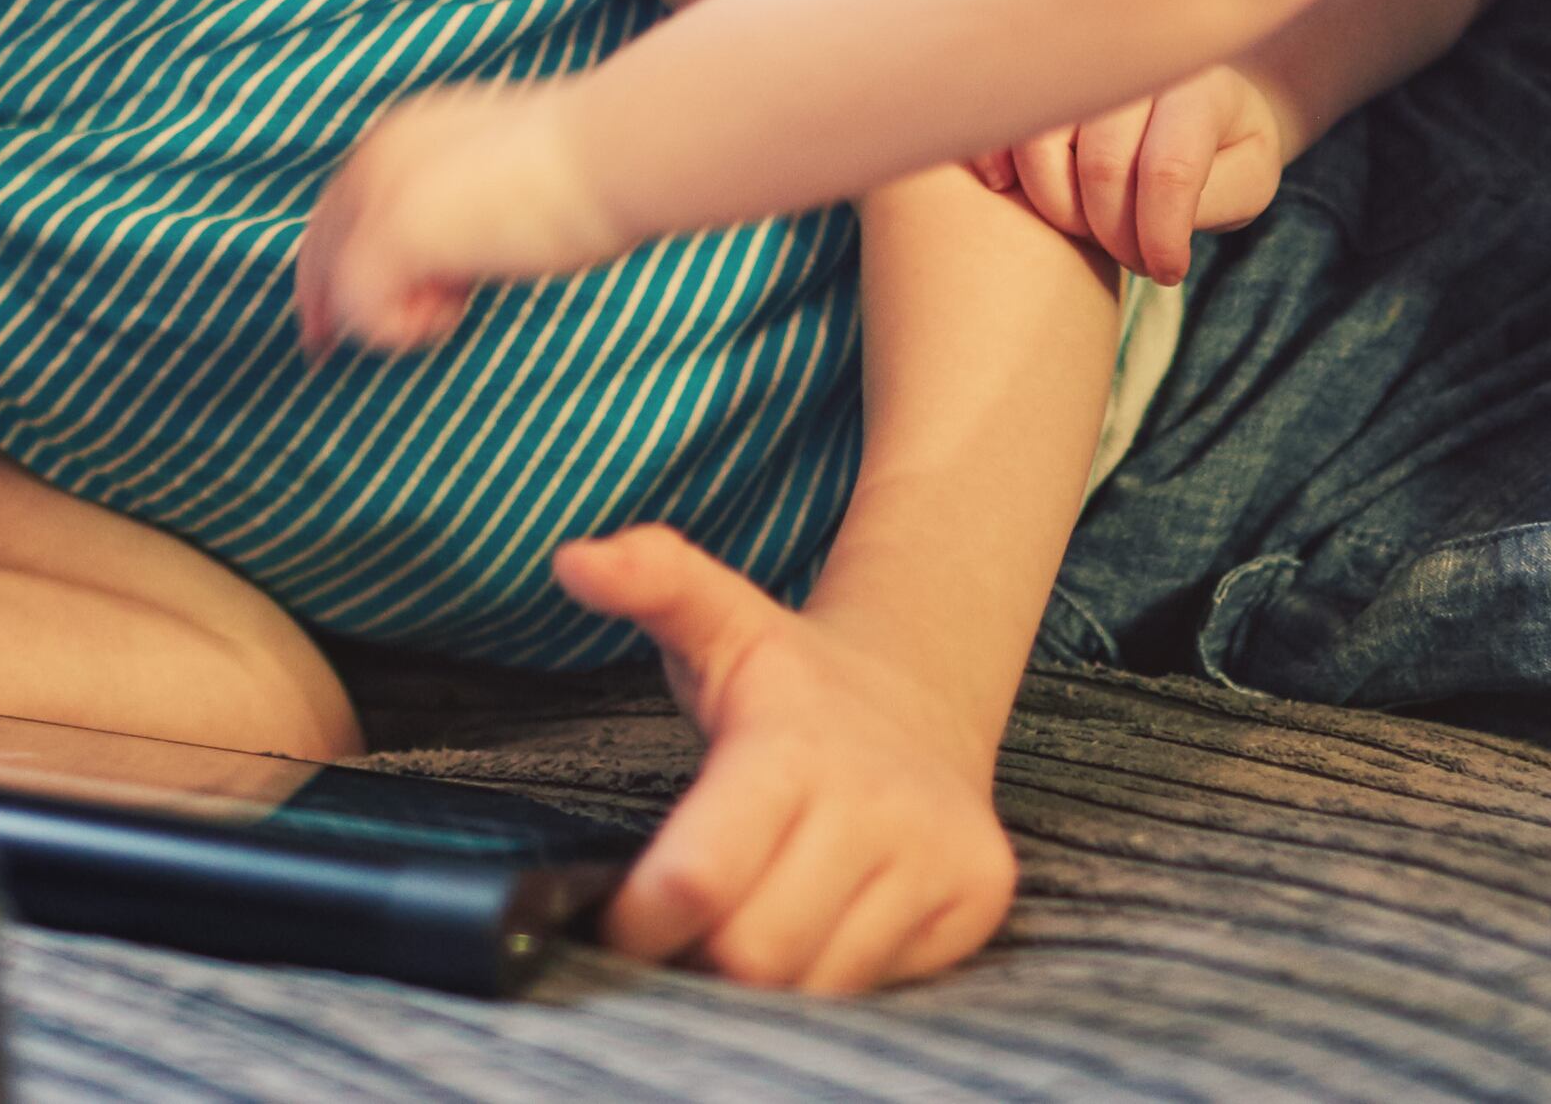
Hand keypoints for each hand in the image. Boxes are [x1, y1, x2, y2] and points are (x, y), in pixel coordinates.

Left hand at [292, 81, 625, 354]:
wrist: (608, 154)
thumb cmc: (583, 174)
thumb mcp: (499, 185)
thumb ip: (457, 212)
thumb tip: (443, 262)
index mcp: (404, 134)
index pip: (341, 208)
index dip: (330, 261)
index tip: (330, 312)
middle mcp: (377, 155)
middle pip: (320, 248)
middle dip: (323, 304)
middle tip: (319, 354)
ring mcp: (379, 192)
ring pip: (342, 288)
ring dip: (400, 312)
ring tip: (464, 296)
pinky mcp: (390, 234)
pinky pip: (365, 313)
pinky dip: (408, 327)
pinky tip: (460, 303)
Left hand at [553, 525, 1018, 993]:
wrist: (925, 694)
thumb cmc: (794, 682)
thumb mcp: (720, 621)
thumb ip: (651, 584)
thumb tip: (573, 559)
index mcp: (795, 744)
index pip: (698, 879)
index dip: (641, 923)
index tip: (619, 923)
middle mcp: (879, 803)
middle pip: (752, 955)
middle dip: (698, 958)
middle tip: (683, 933)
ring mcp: (937, 856)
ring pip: (814, 988)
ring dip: (761, 983)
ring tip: (744, 928)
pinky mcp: (977, 900)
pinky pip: (876, 991)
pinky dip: (827, 982)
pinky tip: (816, 928)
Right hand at [975, 65, 1287, 284]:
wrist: (1191, 96)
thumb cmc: (1223, 148)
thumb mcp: (1249, 179)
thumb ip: (1213, 201)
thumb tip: (1154, 228)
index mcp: (1201, 86)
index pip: (1169, 170)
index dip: (1160, 237)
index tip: (1167, 273)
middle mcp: (1135, 58)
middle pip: (1101, 163)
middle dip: (1109, 233)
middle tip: (1128, 256)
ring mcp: (1076, 58)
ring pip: (1041, 141)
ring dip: (1056, 208)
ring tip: (1084, 227)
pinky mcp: (1032, 69)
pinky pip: (998, 117)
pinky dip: (994, 164)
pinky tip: (1008, 189)